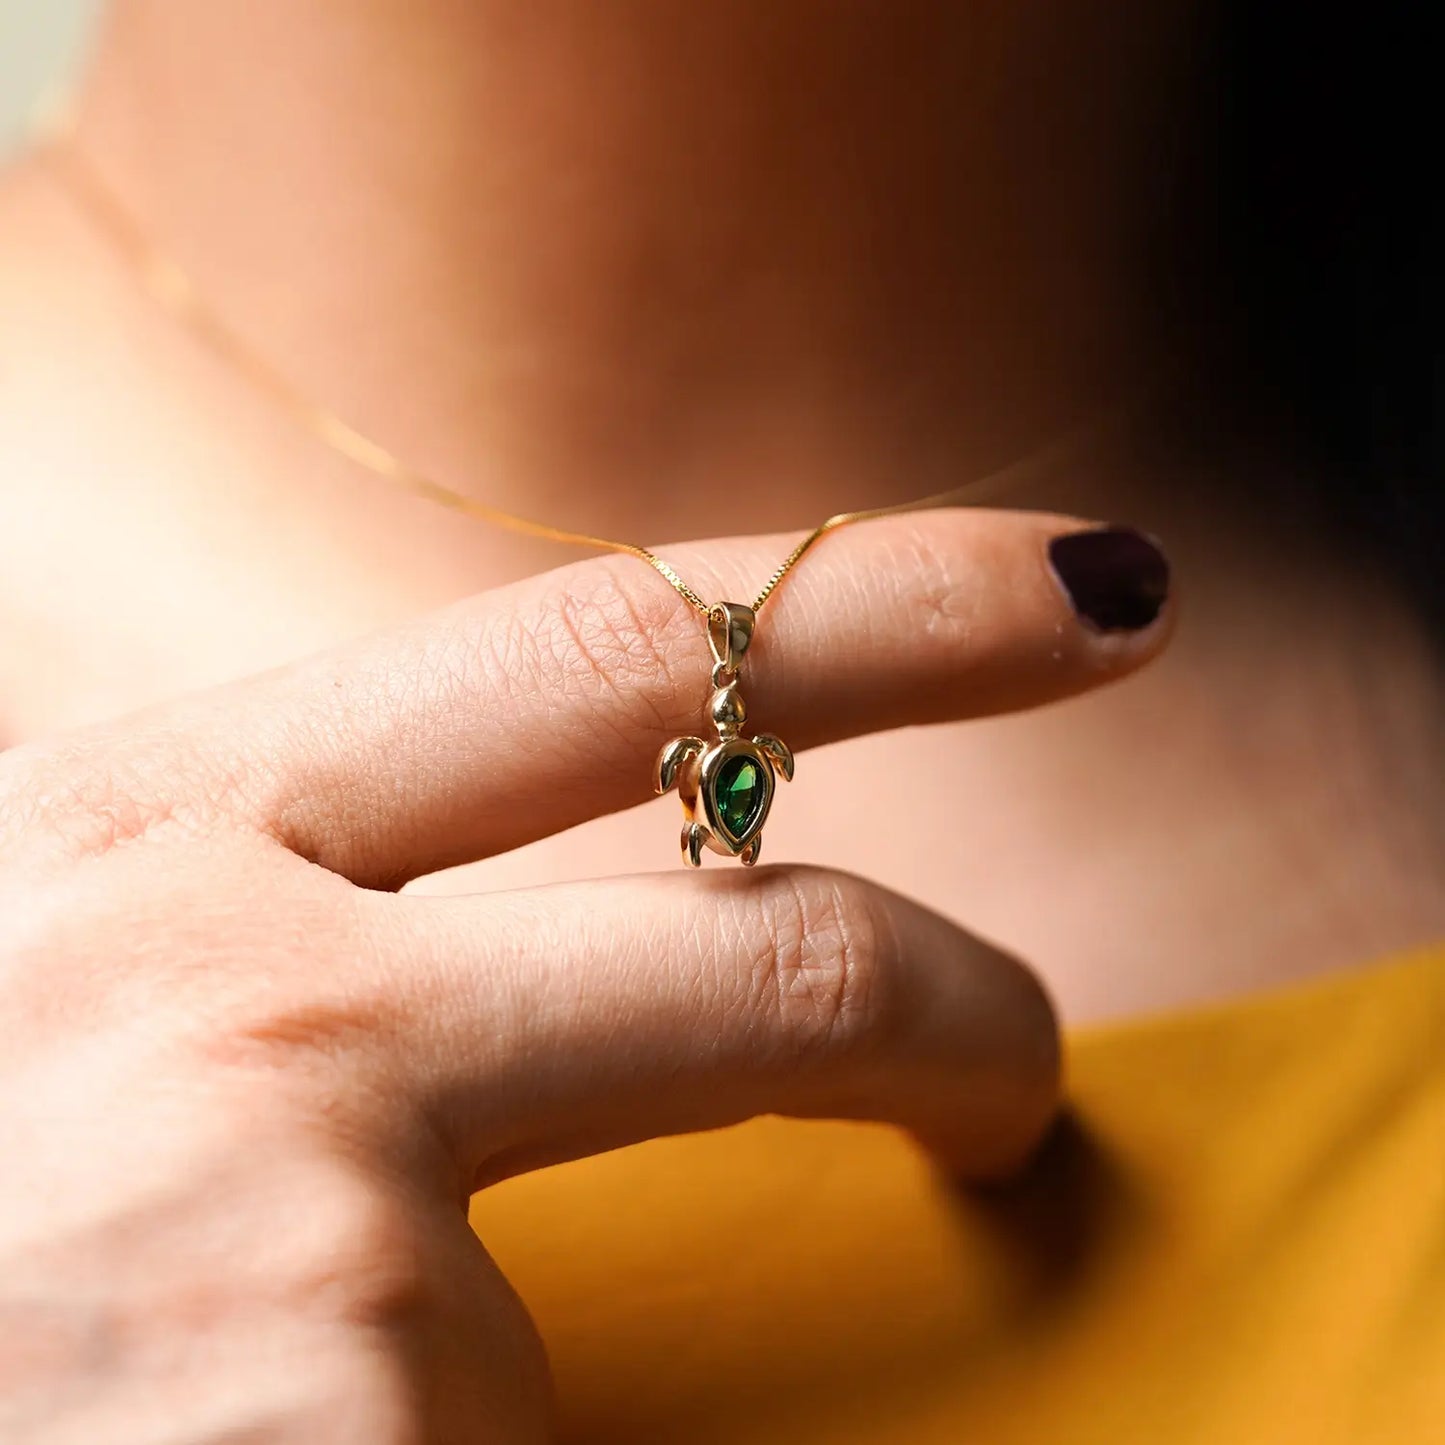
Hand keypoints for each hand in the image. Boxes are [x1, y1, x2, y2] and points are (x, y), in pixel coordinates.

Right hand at [0, 511, 1170, 1442]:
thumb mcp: (69, 962)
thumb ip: (289, 895)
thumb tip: (547, 888)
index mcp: (166, 823)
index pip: (608, 646)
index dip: (888, 604)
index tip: (1079, 593)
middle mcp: (233, 996)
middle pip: (763, 936)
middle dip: (957, 1001)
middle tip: (1022, 1069)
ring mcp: (293, 1247)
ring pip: (585, 1293)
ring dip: (541, 1357)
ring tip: (414, 1395)